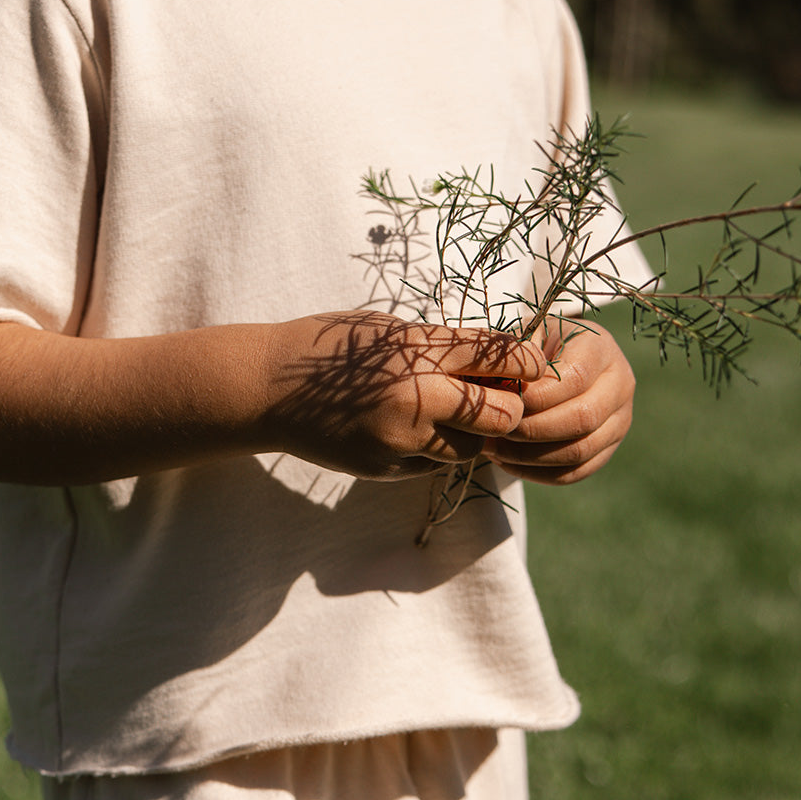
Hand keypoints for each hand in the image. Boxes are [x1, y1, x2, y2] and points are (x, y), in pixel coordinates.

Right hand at [264, 312, 544, 481]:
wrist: (266, 389)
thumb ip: (442, 345)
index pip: (500, 358)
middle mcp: (412, 398)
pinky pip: (434, 465)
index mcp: (414, 352)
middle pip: (501, 415)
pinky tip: (411, 430)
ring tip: (448, 413)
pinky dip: (436, 450)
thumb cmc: (330, 348)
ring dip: (472, 434)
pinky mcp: (385, 469)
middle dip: (509, 408)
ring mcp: (398, 440)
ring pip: (471, 449)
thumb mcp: (389, 330)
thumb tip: (502, 358)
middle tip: (501, 397)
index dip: (529, 363)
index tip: (535, 364)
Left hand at [482, 319, 635, 485]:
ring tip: (493, 448)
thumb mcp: (527, 335)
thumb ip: (518, 356)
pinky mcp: (608, 447)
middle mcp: (619, 384)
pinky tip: (506, 462)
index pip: (575, 378)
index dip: (537, 396)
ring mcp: (619, 419)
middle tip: (496, 429)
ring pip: (579, 451)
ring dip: (530, 456)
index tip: (503, 402)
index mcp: (600, 348)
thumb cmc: (535, 343)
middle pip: (583, 418)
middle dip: (532, 429)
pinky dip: (537, 472)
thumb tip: (503, 390)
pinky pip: (575, 472)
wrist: (557, 355)